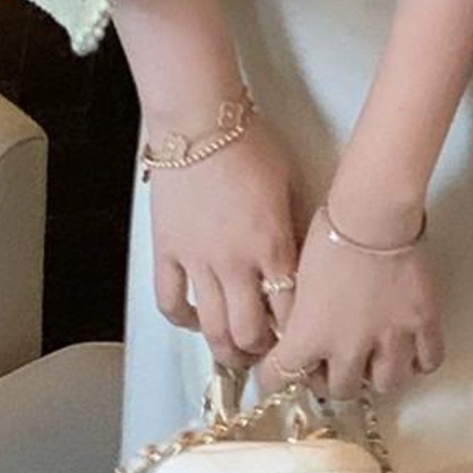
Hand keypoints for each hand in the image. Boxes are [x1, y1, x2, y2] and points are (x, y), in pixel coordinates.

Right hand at [148, 114, 302, 371]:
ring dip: (227, 349)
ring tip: (236, 352)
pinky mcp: (167, 252)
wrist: (199, 119)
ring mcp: (198, 261)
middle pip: (250, 333)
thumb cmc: (250, 143)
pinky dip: (184, 320)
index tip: (301, 340)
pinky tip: (197, 321)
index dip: (297, 336)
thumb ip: (296, 233)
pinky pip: (171, 302)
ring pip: (213, 328)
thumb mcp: (292, 186)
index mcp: (273, 247)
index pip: (290, 314)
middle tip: (268, 354)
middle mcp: (236, 263)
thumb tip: (305, 268)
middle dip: (262, 353)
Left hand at [260, 202, 444, 404]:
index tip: (274, 376)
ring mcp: (390, 340)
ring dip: (376, 378)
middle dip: (332, 382)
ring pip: (386, 385)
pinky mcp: (422, 324)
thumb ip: (298, 316)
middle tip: (331, 366)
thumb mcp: (296, 279)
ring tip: (373, 362)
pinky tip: (410, 353)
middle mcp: (348, 349)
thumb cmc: (327, 236)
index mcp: (310, 336)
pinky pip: (428, 361)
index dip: (275, 379)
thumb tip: (299, 331)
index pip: (281, 377)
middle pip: (340, 391)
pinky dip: (419, 363)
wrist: (371, 215)